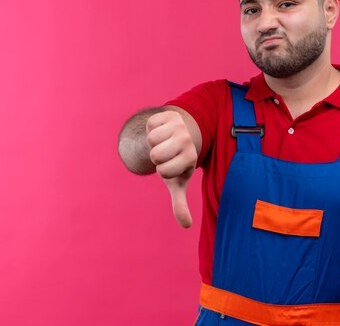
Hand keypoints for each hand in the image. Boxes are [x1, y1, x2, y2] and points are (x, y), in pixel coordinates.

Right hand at [146, 111, 196, 227]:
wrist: (178, 134)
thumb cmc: (175, 162)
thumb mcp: (177, 182)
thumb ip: (180, 203)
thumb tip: (186, 225)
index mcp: (190, 158)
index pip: (164, 170)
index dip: (162, 170)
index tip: (171, 165)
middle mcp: (187, 140)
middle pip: (156, 154)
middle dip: (156, 156)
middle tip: (166, 153)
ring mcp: (179, 125)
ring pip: (151, 139)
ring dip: (153, 141)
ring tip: (163, 141)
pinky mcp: (169, 113)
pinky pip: (149, 124)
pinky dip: (151, 128)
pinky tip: (161, 130)